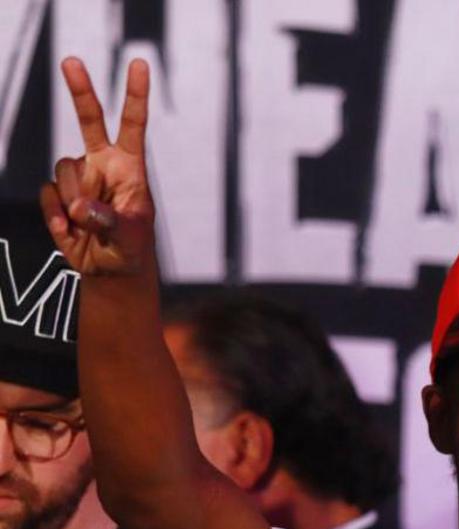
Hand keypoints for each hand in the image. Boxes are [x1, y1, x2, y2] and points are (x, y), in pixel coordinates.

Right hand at [39, 57, 154, 276]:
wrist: (109, 270)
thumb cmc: (131, 248)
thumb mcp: (130, 238)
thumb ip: (108, 222)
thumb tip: (81, 207)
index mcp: (130, 167)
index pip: (133, 125)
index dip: (135, 94)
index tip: (140, 63)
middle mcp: (102, 163)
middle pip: (89, 120)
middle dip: (80, 90)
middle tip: (70, 60)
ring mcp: (78, 176)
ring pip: (63, 169)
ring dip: (73, 199)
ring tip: (89, 224)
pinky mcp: (57, 193)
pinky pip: (49, 195)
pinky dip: (57, 216)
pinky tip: (71, 231)